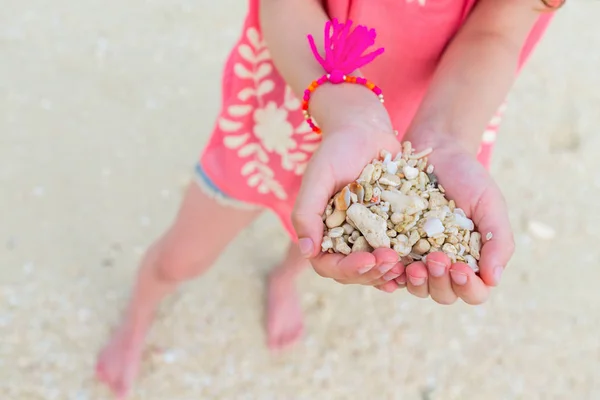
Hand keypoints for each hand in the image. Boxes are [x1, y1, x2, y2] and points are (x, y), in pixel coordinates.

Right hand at [292, 115, 405, 292]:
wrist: (365, 129)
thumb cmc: (336, 150)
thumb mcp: (319, 178)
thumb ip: (308, 213)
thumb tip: (306, 251)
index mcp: (321, 231)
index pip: (329, 264)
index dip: (348, 269)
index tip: (368, 260)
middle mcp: (343, 239)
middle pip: (355, 272)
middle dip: (373, 272)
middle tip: (392, 261)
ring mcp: (367, 235)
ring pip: (376, 267)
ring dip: (390, 271)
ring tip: (405, 266)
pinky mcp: (390, 228)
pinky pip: (397, 252)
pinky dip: (405, 261)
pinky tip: (418, 262)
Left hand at [398, 132, 514, 304]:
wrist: (437, 152)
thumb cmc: (469, 179)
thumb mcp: (490, 205)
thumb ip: (498, 241)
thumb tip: (493, 280)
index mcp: (472, 261)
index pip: (474, 292)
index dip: (468, 288)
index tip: (461, 269)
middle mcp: (444, 266)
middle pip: (443, 295)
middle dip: (440, 283)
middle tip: (435, 260)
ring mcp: (416, 258)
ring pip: (417, 287)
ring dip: (417, 282)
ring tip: (414, 265)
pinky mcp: (393, 246)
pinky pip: (390, 269)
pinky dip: (391, 272)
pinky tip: (390, 262)